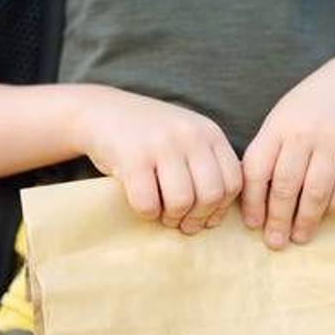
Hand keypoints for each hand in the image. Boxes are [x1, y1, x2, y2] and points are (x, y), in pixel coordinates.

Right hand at [73, 86, 242, 233]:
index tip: (204, 218)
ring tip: (163, 215)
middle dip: (197, 218)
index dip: (220, 209)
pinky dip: (146, 213)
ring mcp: (161, 144)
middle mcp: (190, 135)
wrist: (101, 112)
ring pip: (182, 202)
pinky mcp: (132, 157)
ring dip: (171, 218)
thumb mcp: (186, 139)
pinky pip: (148, 203)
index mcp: (209, 132)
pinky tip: (142, 204)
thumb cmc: (148, 136)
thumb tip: (218, 216)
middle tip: (181, 223)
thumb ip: (207, 167)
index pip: (233, 182)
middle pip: (211, 195)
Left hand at [241, 54, 334, 248]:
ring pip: (316, 191)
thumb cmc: (308, 109)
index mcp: (277, 127)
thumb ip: (267, 152)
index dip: (252, 202)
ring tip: (300, 237)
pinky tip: (326, 216)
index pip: (257, 170)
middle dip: (278, 219)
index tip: (253, 225)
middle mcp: (303, 133)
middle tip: (275, 242)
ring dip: (306, 220)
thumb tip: (250, 200)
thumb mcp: (281, 120)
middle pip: (285, 185)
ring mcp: (334, 140)